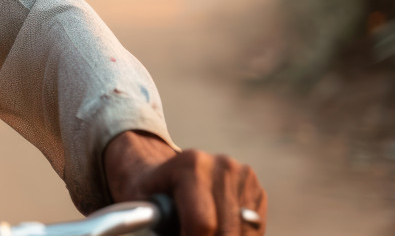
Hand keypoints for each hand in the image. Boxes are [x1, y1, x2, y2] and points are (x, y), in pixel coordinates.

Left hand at [102, 131, 266, 234]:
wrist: (165, 172)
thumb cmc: (147, 194)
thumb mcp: (139, 205)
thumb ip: (150, 221)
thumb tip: (164, 229)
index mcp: (191, 164)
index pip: (201, 223)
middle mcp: (222, 165)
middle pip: (225, 231)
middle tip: (187, 234)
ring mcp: (243, 176)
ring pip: (242, 232)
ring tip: (197, 230)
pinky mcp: (255, 189)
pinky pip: (253, 229)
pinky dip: (237, 235)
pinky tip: (216, 230)